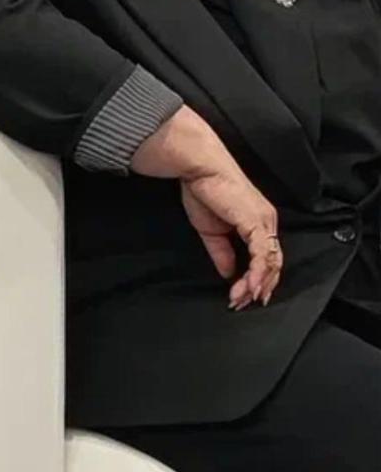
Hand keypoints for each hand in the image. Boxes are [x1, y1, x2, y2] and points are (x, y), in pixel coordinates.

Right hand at [132, 106, 283, 309]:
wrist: (199, 167)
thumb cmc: (203, 190)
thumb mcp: (211, 230)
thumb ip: (222, 252)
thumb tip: (229, 273)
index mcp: (258, 223)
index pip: (266, 257)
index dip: (259, 279)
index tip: (245, 296)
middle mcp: (267, 223)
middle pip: (272, 263)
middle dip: (259, 288)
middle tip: (243, 304)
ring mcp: (264, 223)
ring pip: (270, 262)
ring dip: (256, 285)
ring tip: (242, 300)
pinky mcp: (256, 222)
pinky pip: (262, 254)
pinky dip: (258, 273)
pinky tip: (249, 287)